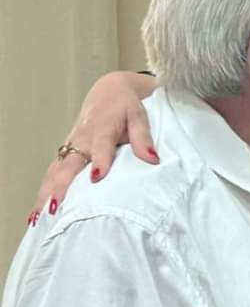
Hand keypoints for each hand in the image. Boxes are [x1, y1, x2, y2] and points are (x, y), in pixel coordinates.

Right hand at [33, 71, 157, 218]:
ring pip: (56, 170)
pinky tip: (39, 210)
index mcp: (103, 129)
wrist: (109, 91)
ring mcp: (71, 146)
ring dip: (47, 191)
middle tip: (56, 206)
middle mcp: (83, 139)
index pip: (100, 146)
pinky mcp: (66, 152)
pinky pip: (53, 172)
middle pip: (69, 164)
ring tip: (42, 215)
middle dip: (61, 185)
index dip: (99, 161)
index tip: (96, 177)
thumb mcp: (139, 117)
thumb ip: (143, 138)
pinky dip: (45, 190)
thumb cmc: (126, 107)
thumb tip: (153, 159)